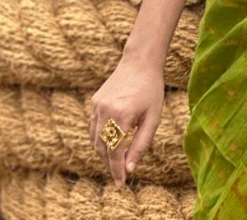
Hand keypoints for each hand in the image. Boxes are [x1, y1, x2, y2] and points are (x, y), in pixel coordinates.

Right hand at [89, 53, 164, 186]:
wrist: (140, 62)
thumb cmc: (151, 90)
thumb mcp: (153, 118)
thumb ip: (141, 145)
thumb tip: (129, 169)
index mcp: (122, 115)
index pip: (115, 152)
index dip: (116, 170)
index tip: (121, 184)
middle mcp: (106, 111)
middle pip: (102, 148)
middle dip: (110, 164)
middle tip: (120, 174)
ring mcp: (97, 106)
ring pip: (95, 140)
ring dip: (104, 153)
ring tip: (116, 161)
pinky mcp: (94, 102)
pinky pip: (93, 127)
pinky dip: (100, 139)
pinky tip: (111, 142)